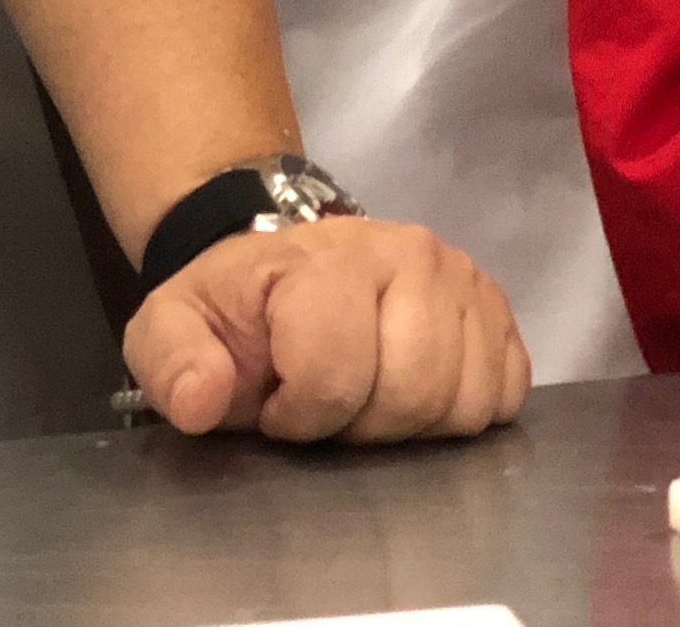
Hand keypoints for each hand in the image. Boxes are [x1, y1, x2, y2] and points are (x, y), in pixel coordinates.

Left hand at [123, 214, 529, 443]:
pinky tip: (418, 393)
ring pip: (464, 399)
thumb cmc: (238, 310)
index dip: (300, 416)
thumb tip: (199, 403)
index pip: (336, 376)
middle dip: (362, 424)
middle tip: (328, 404)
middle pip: (413, 392)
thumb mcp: (173, 328)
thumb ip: (173, 364)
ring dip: (413, 422)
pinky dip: (464, 409)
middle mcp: (411, 254)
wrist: (286, 269)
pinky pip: (506, 391)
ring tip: (370, 395)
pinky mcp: (497, 307)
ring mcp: (463, 278)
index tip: (277, 403)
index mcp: (328, 262)